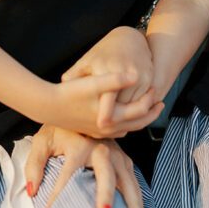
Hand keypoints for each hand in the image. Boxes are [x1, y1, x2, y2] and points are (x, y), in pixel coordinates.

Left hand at [24, 126, 149, 207]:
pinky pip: (132, 177)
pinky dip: (138, 195)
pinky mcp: (123, 156)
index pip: (68, 173)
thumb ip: (34, 165)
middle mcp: (101, 147)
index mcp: (79, 144)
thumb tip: (32, 191)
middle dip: (106, 192)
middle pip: (106, 171)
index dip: (58, 193)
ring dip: (134, 199)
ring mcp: (115, 151)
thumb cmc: (59, 129)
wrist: (79, 109)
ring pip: (127, 176)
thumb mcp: (42, 141)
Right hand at [48, 72, 163, 137]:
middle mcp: (108, 129)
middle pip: (138, 124)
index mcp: (112, 117)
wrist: (47, 106)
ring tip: (147, 106)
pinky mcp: (93, 131)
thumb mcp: (94, 83)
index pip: (140, 111)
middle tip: (161, 102)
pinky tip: (126, 113)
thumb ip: (116, 80)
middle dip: (151, 113)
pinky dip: (127, 123)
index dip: (150, 99)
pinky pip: (117, 130)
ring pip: (128, 128)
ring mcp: (101, 132)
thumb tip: (136, 75)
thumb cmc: (70, 93)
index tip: (156, 88)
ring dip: (139, 119)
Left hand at [62, 26, 154, 122]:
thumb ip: (74, 74)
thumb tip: (61, 85)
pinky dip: (136, 107)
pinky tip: (126, 112)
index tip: (100, 125)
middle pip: (123, 105)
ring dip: (127, 115)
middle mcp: (127, 73)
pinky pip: (144, 100)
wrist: (129, 38)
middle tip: (105, 128)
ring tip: (114, 122)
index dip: (105, 114)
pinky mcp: (149, 78)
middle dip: (116, 118)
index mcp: (107, 70)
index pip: (108, 98)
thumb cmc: (104, 52)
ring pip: (135, 105)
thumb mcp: (87, 61)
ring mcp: (140, 76)